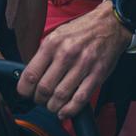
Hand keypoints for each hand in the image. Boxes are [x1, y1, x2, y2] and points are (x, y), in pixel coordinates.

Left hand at [17, 1, 131, 118]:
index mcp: (52, 44)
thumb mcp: (57, 35)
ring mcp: (83, 65)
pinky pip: (80, 98)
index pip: (30, 75)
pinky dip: (70, 110)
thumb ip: (44, 55)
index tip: (26, 94)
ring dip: (53, 107)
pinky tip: (64, 111)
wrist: (110, 24)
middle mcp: (66, 54)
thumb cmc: (82, 30)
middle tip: (41, 100)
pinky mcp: (97, 74)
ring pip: (60, 96)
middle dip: (39, 100)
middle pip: (44, 89)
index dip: (25, 91)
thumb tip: (31, 77)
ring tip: (53, 105)